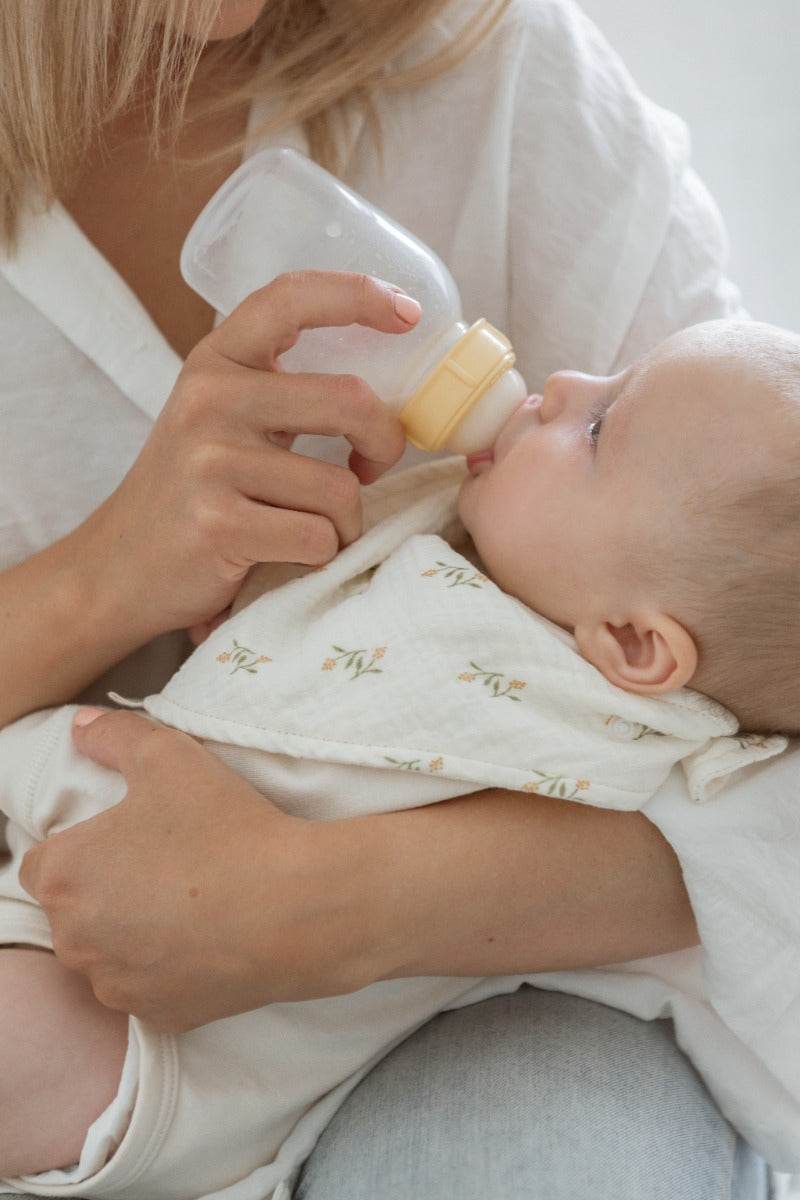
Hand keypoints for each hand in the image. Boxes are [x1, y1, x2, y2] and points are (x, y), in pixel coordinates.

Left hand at [19, 710, 385, 1030]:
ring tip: (191, 900)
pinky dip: (169, 968)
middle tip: (167, 863)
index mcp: (62, 877)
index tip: (131, 837)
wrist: (296, 906)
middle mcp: (73, 941)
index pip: (44, 864)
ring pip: (108, 953)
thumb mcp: (168, 756)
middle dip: (107, 891)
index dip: (85, 847)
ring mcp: (115, 985)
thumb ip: (113, 735)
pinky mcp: (159, 1015)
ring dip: (133, 933)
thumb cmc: (226, 827)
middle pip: (75, 911)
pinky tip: (208, 938)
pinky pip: (150, 987)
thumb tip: (80, 728)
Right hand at [77, 271, 413, 645]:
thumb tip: (383, 397)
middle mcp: (210, 399)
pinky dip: (322, 557)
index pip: (290, 299)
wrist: (114, 570)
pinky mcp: (218, 523)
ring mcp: (210, 461)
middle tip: (373, 466)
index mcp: (215, 363)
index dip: (358, 295)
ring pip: (340, 487)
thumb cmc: (189, 498)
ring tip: (313, 530)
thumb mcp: (218, 422)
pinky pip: (318, 537)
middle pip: (349, 401)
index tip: (407, 312)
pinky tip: (292, 558)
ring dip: (345, 522)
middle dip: (385, 442)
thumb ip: (278, 395)